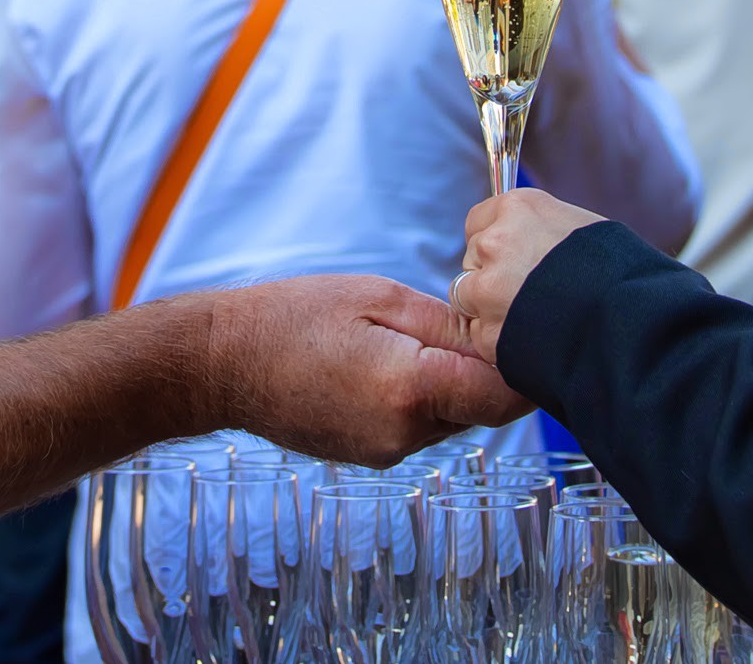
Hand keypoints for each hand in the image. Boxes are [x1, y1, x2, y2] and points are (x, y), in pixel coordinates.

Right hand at [202, 275, 529, 466]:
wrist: (224, 364)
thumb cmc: (292, 317)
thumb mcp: (376, 296)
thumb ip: (445, 323)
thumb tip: (502, 337)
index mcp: (411, 388)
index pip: (504, 395)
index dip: (526, 364)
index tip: (528, 331)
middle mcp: (405, 433)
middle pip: (482, 407)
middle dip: (484, 367)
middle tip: (463, 319)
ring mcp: (387, 451)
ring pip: (452, 416)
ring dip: (450, 382)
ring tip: (410, 337)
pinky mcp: (372, 455)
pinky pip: (420, 425)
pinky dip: (421, 396)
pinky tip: (386, 363)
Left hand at [452, 190, 603, 364]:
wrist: (630, 321)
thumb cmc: (619, 272)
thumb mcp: (579, 227)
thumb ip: (539, 230)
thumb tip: (524, 237)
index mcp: (518, 209)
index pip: (478, 221)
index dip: (493, 243)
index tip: (510, 258)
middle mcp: (495, 242)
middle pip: (472, 260)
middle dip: (491, 276)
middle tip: (529, 293)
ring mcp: (488, 288)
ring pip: (466, 297)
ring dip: (489, 309)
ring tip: (532, 316)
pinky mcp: (488, 330)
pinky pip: (480, 335)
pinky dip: (499, 340)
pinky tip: (532, 337)